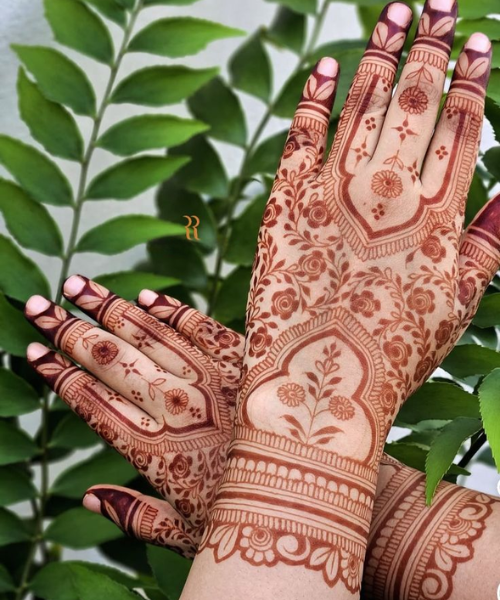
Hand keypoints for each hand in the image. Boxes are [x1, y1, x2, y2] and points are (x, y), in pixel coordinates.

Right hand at [24, 275, 243, 554]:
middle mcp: (178, 407)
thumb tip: (90, 499)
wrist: (323, 489)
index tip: (34, 350)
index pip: (93, 402)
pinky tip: (144, 296)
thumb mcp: (188, 533)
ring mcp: (212, 377)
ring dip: (108, 307)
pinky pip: (199, 325)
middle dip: (69, 330)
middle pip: (111, 360)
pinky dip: (170, 310)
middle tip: (36, 305)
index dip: (59, 374)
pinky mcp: (243, 357)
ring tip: (75, 284)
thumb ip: (136, 516)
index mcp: (157, 451)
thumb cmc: (254, 517)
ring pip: (148, 334)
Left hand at [197, 0, 498, 591]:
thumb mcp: (459, 304)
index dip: (472, 80)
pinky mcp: (287, 202)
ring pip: (365, 105)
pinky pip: (302, 134)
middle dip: (433, 46)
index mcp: (438, 215)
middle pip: (418, 101)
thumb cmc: (394, 351)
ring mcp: (334, 192)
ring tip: (395, 12)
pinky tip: (329, 64)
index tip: (479, 41)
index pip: (462, 128)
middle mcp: (391, 192)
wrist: (321, 380)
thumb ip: (491, 243)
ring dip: (383, 53)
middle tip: (442, 1)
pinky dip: (316, 96)